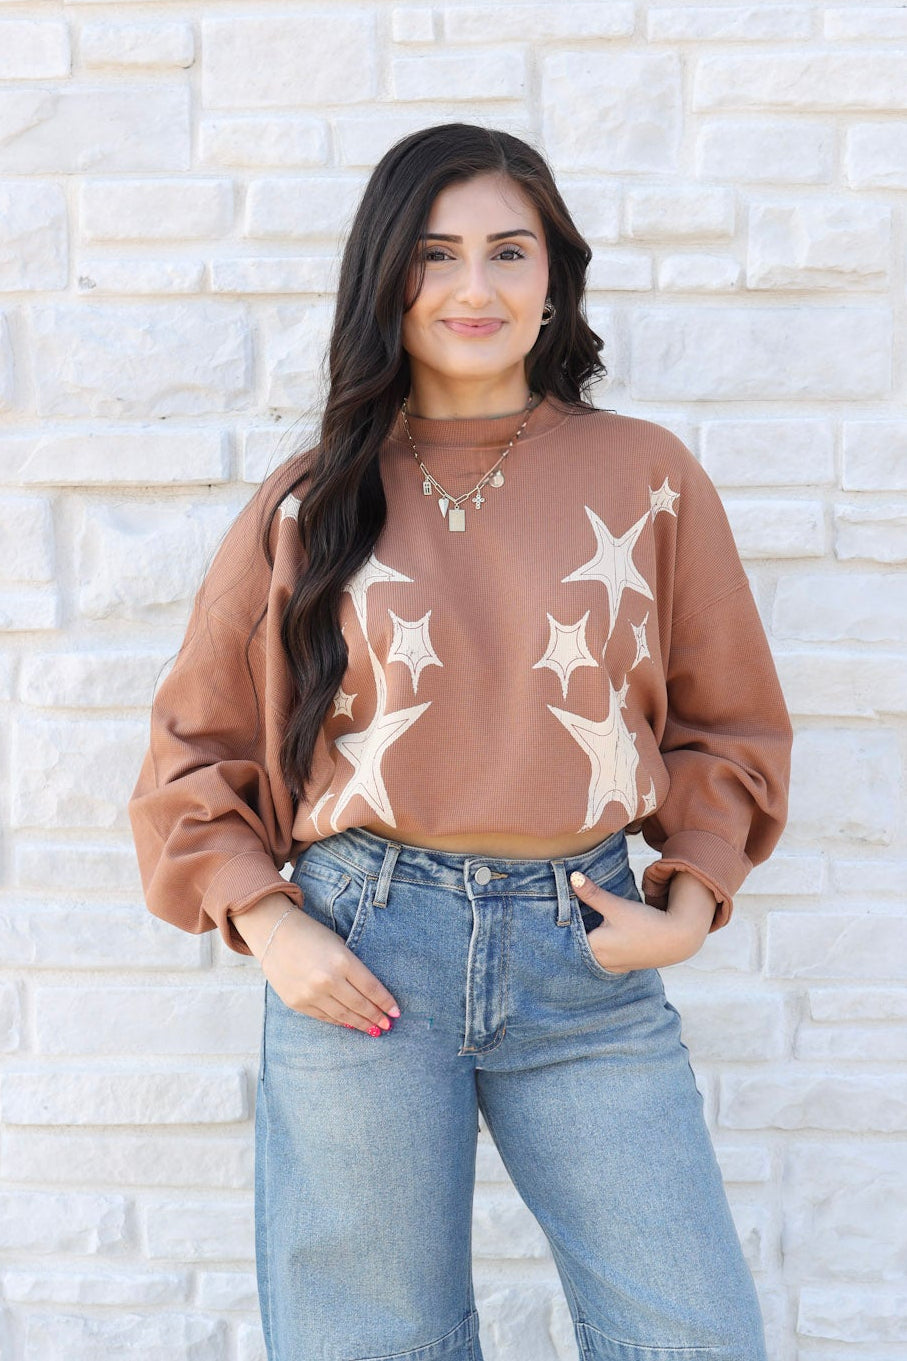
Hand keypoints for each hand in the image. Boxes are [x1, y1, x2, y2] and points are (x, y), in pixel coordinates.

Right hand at [231, 894, 400, 1035]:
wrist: (274, 933)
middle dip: (376, 1017)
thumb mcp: (339, 945)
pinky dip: (339, 1021)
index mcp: (342, 961)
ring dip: (361, 1024)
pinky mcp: (297, 1003)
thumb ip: (353, 969)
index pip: (371, 988)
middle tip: (387, 1025)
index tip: (396, 1012)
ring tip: (373, 1029)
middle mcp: (327, 980)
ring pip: (343, 1015)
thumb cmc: (312, 935)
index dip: (386, 1003)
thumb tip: (371, 996)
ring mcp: (310, 994)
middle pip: (360, 1005)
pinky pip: (324, 1017)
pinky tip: (350, 1024)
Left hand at [570, 869, 717, 972]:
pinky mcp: (623, 966)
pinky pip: (603, 957)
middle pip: (578, 945)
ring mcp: (613, 966)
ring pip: (590, 952)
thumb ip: (592, 893)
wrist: (677, 939)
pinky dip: (599, 947)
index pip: (568, 936)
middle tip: (566, 915)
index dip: (563, 923)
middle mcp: (601, 962)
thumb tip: (572, 877)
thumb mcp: (615, 905)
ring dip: (587, 940)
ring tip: (585, 924)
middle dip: (573, 931)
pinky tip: (603, 936)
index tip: (558, 911)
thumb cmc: (645, 923)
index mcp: (594, 949)